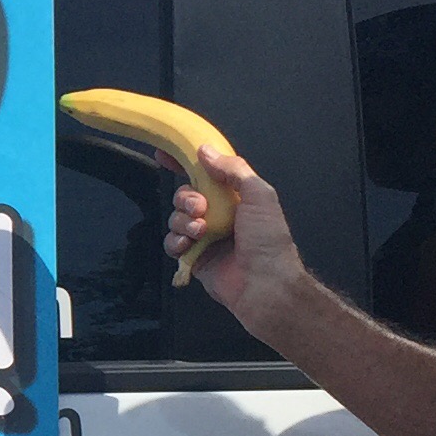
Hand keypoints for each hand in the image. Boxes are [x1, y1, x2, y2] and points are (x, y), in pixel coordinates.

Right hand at [165, 146, 308, 331]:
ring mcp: (205, 236)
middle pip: (186, 194)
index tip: (166, 154)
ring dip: (183, 222)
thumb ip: (234, 169)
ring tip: (200, 232)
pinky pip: (172, 243)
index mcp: (236, 197)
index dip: (186, 162)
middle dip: (186, 198)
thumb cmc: (269, 242)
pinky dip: (175, 242)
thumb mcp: (259, 195)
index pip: (207, 173)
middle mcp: (219, 214)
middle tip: (200, 208)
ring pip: (176, 218)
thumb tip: (206, 151)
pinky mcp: (194, 257)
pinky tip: (188, 245)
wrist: (264, 285)